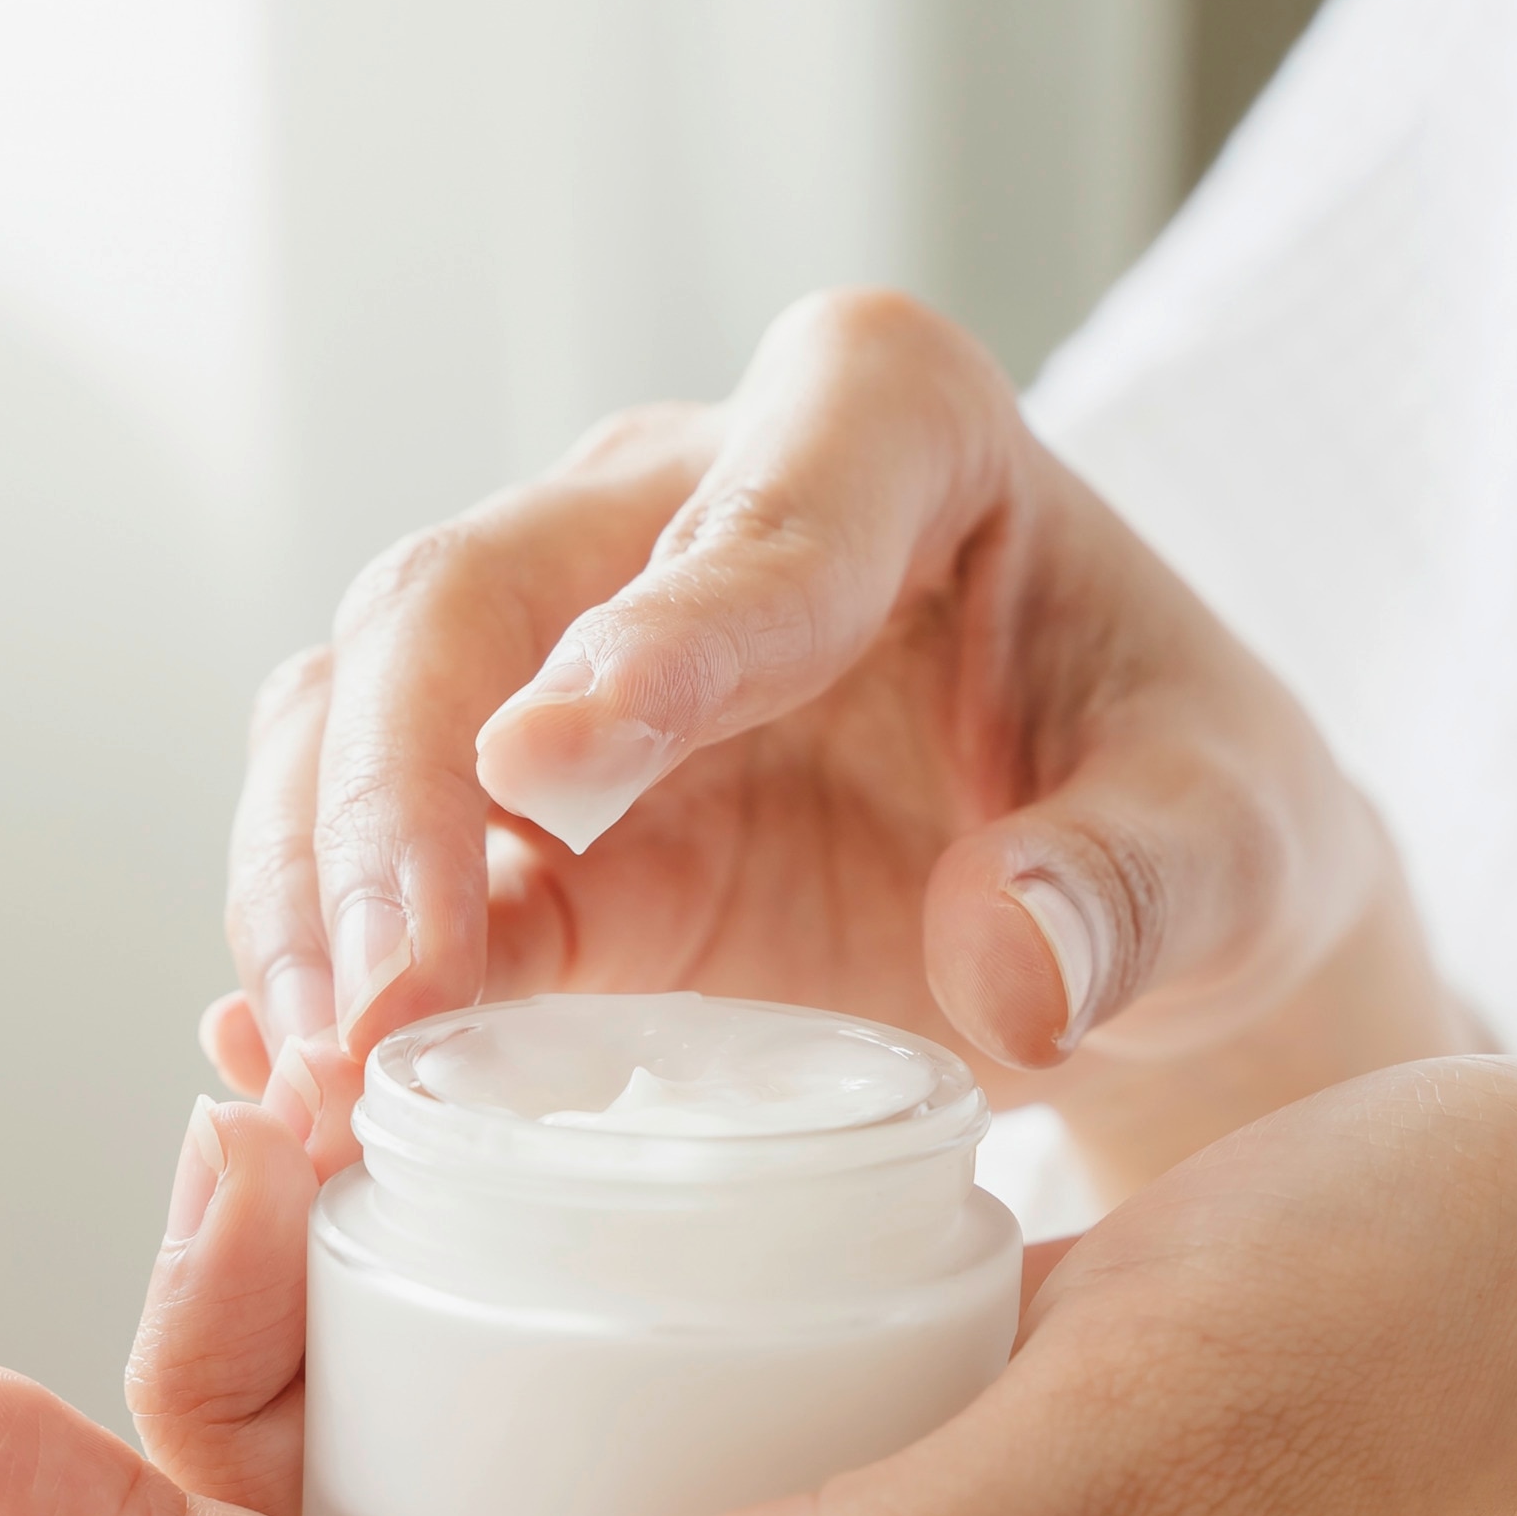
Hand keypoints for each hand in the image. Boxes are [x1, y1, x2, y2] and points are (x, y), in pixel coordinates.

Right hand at [204, 288, 1463, 1199]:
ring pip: (362, 719)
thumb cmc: (1192, 825)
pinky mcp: (536, 818)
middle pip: (470, 597)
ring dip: (318, 901)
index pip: (764, 506)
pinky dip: (327, 969)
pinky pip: (380, 862)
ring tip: (320, 1081)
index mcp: (894, 429)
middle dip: (398, 802)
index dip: (654, 636)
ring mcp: (581, 654)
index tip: (555, 772)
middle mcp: (694, 505)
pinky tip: (292, 1085)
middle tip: (386, 1002)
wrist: (1137, 917)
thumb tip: (1006, 974)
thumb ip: (1134, 890)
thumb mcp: (1225, 854)